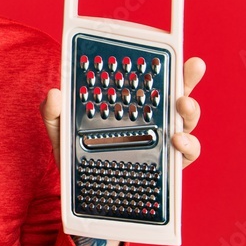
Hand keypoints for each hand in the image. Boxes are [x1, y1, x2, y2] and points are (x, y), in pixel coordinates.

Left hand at [40, 57, 205, 168]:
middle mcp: (151, 121)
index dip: (165, 63)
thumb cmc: (75, 157)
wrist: (80, 196)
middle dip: (188, 79)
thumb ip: (54, 113)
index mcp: (129, 106)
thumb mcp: (60, 132)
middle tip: (191, 67)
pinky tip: (178, 141)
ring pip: (186, 122)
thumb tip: (53, 94)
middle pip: (176, 94)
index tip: (175, 49)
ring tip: (183, 104)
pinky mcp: (167, 167)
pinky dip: (189, 146)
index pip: (150, 79)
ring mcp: (161, 143)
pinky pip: (187, 155)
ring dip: (190, 110)